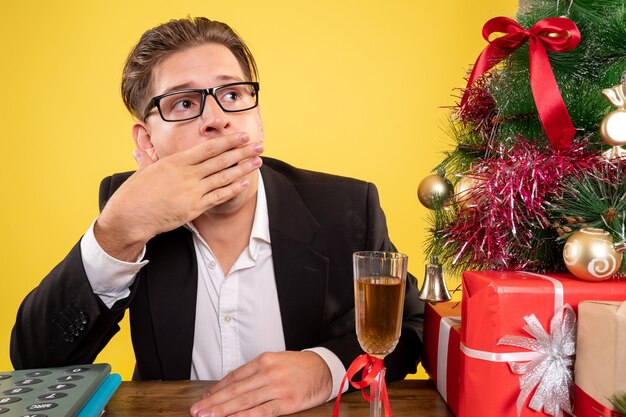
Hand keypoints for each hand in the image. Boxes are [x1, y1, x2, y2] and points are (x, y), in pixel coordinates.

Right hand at [94, 133, 262, 260]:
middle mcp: (187, 174)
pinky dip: (232, 189)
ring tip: (257, 161)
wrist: (131, 215)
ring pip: (223, 177)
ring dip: (242, 168)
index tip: (243, 135)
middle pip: (221, 160)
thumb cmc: (136, 192)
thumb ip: (150, 157)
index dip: (228, 141)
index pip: (208, 148)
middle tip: (259, 145)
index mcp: (176, 161)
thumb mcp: (145, 169)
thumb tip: (142, 146)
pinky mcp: (194, 208)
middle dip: (243, 152)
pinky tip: (244, 182)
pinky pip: (218, 197)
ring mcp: (192, 191)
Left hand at [189, 351, 331, 416]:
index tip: (205, 398)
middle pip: (235, 390)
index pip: (234, 376)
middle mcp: (268, 373)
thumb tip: (232, 385)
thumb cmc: (299, 366)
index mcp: (264, 360)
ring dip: (223, 410)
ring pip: (244, 401)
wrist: (324, 368)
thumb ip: (255, 372)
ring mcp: (277, 388)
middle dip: (214, 402)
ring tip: (207, 416)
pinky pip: (262, 412)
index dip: (217, 389)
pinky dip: (245, 416)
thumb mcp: (275, 361)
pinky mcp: (287, 402)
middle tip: (197, 410)